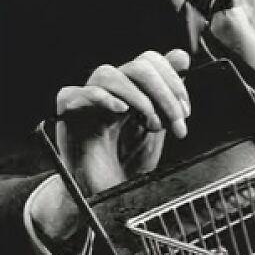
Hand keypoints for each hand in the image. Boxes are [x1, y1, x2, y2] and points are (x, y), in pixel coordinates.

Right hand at [56, 49, 190, 196]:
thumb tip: (181, 56)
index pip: (150, 62)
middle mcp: (110, 92)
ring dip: (138, 97)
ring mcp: (88, 103)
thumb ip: (167, 95)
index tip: (186, 111)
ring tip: (150, 122)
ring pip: (108, 74)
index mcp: (131, 91)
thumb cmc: (127, 165)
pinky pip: (73, 94)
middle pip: (138, 66)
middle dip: (164, 93)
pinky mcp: (68, 118)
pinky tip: (120, 110)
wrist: (107, 198)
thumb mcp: (158, 129)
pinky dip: (100, 98)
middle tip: (176, 122)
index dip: (173, 81)